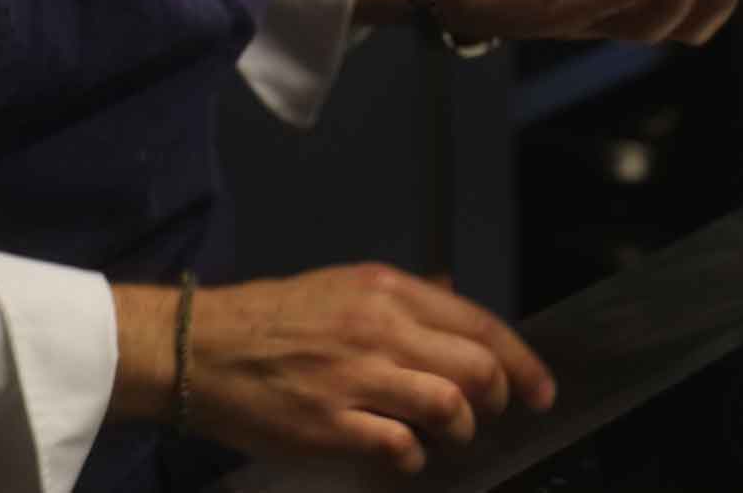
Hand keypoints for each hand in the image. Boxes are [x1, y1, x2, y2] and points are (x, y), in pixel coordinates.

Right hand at [110, 265, 553, 474]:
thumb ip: (405, 302)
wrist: (202, 347)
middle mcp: (379, 328)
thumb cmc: (276, 318)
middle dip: (497, 399)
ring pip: (449, 406)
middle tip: (490, 414)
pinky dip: (414, 456)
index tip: (540, 391)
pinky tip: (404, 452)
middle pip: (477, 367)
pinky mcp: (331, 425)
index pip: (480, 323)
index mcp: (387, 290)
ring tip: (447, 435)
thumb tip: (457, 311)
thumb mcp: (346, 286)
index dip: (522, 363)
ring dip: (460, 429)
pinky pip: (400, 447)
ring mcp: (356, 378)